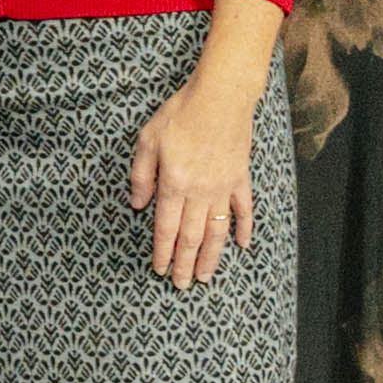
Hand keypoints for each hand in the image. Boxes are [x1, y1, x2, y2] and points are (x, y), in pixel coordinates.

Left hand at [129, 86, 254, 286]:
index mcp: (174, 184)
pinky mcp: (240, 179)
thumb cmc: (180, 115)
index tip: (159, 270)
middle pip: (191, 237)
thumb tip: (137, 205)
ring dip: (210, 257)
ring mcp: (223, 188)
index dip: (162, 252)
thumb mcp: (147, 140)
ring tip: (205, 277)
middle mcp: (199, 192)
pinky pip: (244, 210)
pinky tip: (243, 246)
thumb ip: (141, 176)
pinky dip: (245, 229)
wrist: (220, 97)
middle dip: (184, 264)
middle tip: (180, 285)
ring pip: (217, 231)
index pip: (165, 228)